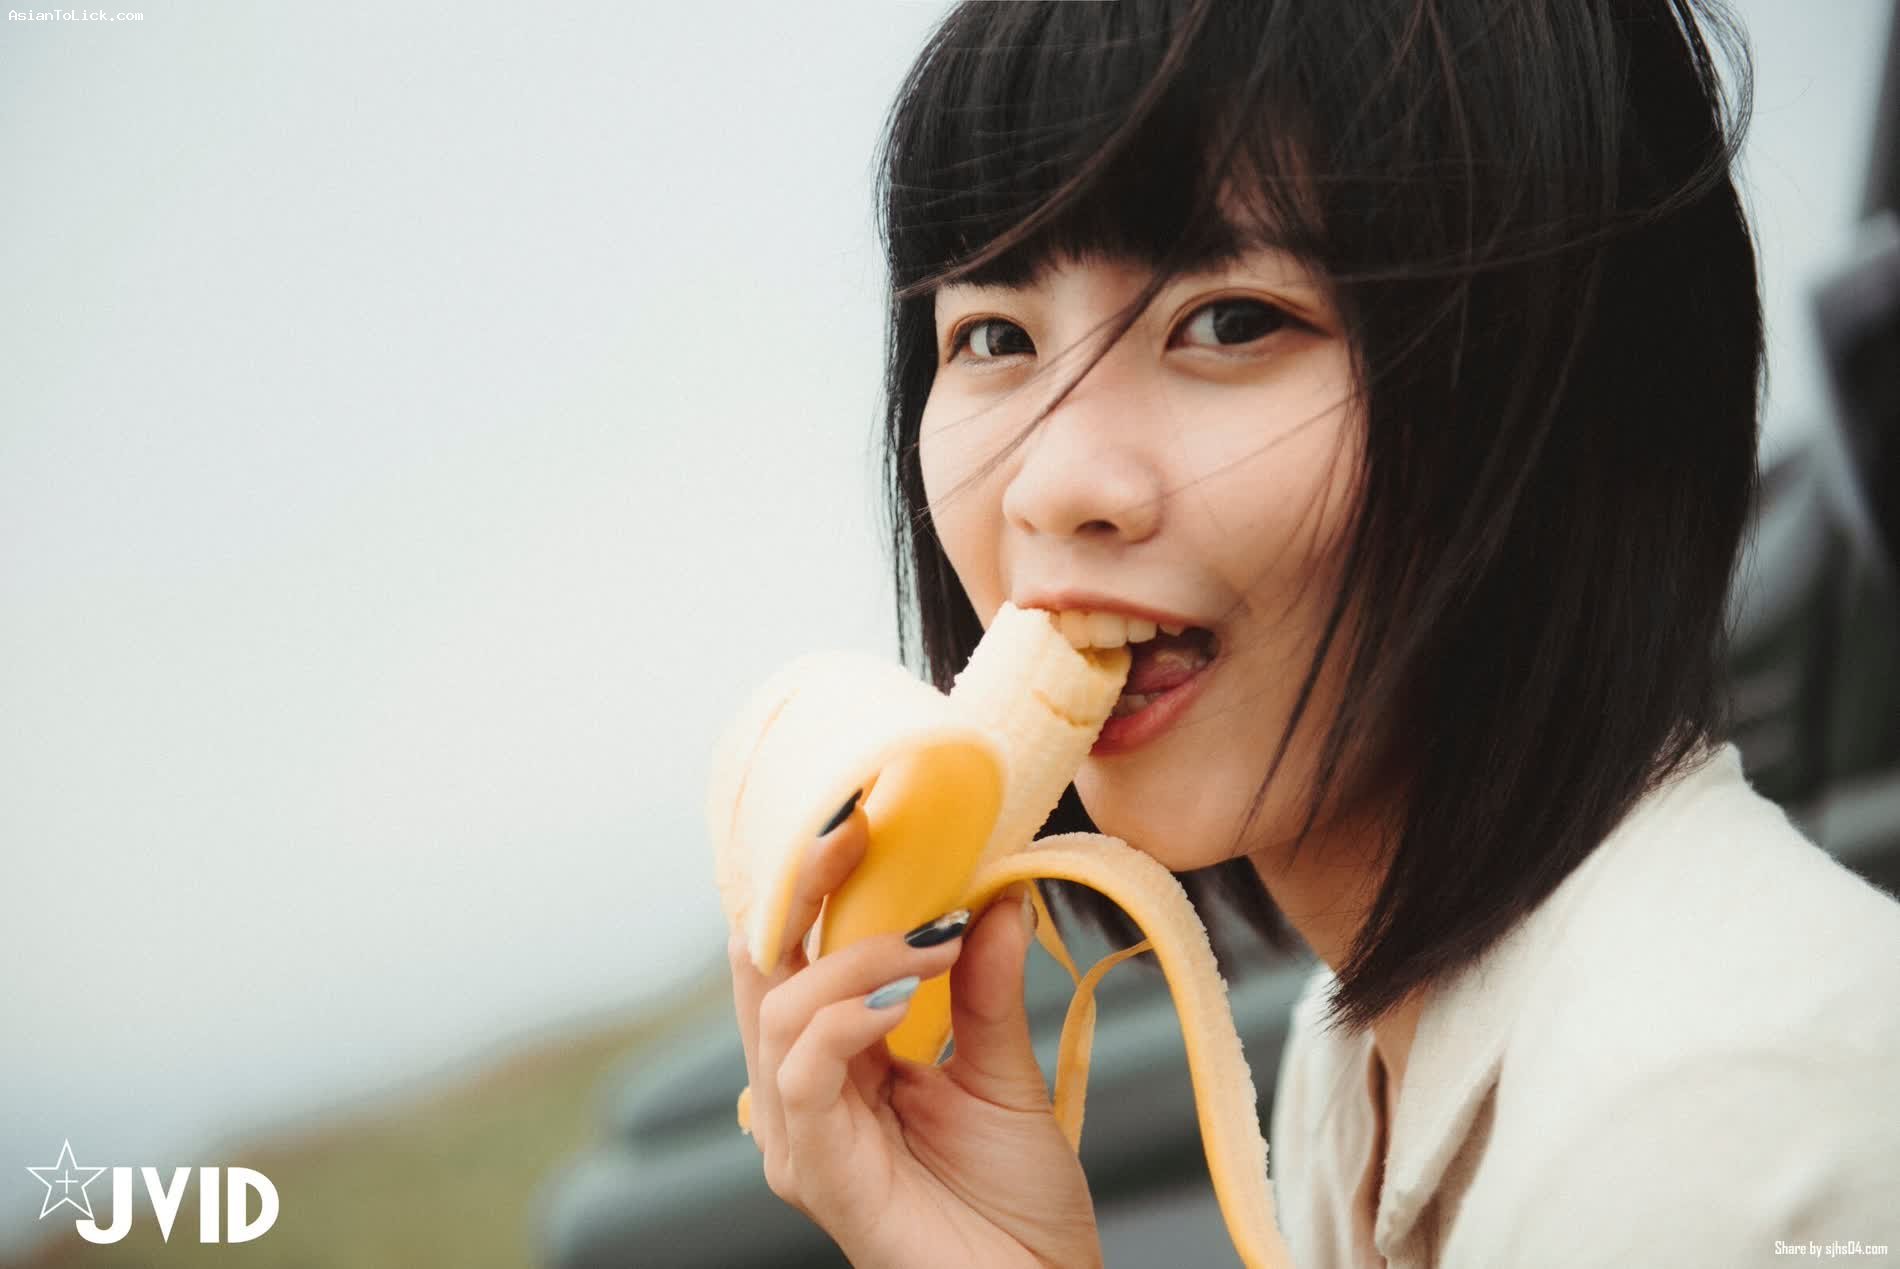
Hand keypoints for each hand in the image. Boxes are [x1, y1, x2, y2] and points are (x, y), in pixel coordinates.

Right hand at [728, 801, 1103, 1268]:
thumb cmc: (1017, 1213)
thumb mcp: (1005, 1076)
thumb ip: (987, 989)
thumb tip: (1000, 893)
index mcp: (837, 1058)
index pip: (800, 947)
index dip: (817, 877)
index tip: (866, 814)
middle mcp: (800, 1089)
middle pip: (765, 958)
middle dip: (808, 882)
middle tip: (866, 826)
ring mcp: (798, 1132)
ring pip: (777, 1005)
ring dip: (856, 952)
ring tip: (936, 939)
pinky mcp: (813, 1170)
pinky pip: (801, 1070)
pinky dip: (846, 1015)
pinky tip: (901, 999)